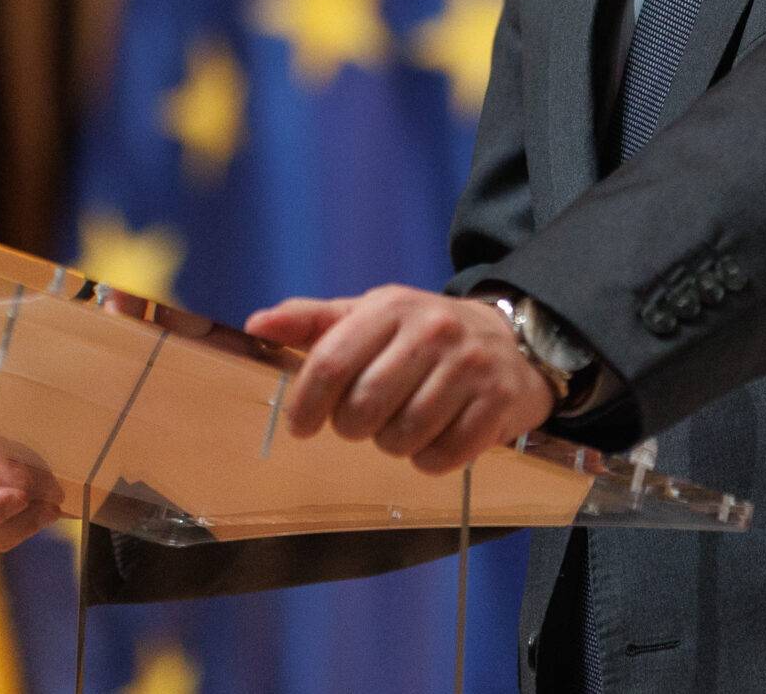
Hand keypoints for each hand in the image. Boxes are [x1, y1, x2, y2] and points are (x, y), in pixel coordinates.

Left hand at [244, 285, 558, 474]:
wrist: (510, 341)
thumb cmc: (421, 334)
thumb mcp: (368, 316)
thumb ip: (312, 322)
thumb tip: (256, 326)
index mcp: (390, 307)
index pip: (330, 363)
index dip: (306, 403)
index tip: (301, 425)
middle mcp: (432, 331)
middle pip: (363, 408)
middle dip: (353, 426)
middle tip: (363, 420)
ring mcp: (469, 368)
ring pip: (402, 438)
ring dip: (393, 444)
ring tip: (403, 423)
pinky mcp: (497, 404)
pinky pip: (443, 457)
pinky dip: (430, 459)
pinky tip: (434, 436)